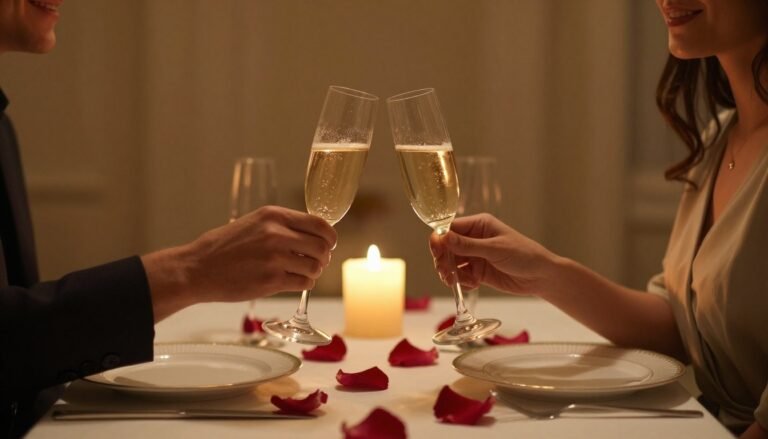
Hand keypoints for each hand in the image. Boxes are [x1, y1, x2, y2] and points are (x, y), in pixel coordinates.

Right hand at [143, 205, 336, 320]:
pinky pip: (303, 283)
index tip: (327, 244)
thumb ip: (282, 225)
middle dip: (323, 257)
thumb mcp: (254, 223)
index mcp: (274, 216)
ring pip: (315, 267)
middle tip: (315, 262)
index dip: (329, 237)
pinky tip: (291, 281)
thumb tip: (313, 235)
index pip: (320, 224)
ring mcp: (275, 258)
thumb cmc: (225, 247)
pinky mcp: (271, 281)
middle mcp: (277, 234)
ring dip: (313, 272)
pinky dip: (303, 284)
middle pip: (322, 247)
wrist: (197, 268)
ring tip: (300, 272)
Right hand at [429, 213, 558, 296]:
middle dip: (443, 260)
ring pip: (451, 263)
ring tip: (455, 282)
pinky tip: (473, 285)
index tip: (436, 253)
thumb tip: (442, 237)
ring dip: (450, 273)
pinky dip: (461, 282)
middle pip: (446, 247)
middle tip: (445, 273)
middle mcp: (474, 238)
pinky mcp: (478, 271)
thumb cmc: (524, 255)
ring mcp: (475, 256)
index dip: (440, 240)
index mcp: (478, 225)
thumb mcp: (495, 249)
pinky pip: (460, 276)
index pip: (449, 228)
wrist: (541, 276)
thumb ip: (468, 245)